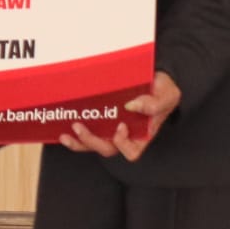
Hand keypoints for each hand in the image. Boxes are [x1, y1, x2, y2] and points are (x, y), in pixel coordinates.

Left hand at [57, 71, 180, 161]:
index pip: (131, 151)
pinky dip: (75, 133)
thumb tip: (131, 105)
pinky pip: (88, 131)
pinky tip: (63, 128)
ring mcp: (111, 128)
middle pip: (107, 148)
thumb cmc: (163, 90)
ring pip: (94, 144)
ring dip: (78, 141)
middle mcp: (125, 135)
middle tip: (79, 126)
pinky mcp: (102, 119)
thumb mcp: (166, 95)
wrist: (155, 78)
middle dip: (91, 141)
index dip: (123, 144)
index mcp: (142, 135)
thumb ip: (153, 103)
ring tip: (66, 133)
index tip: (120, 127)